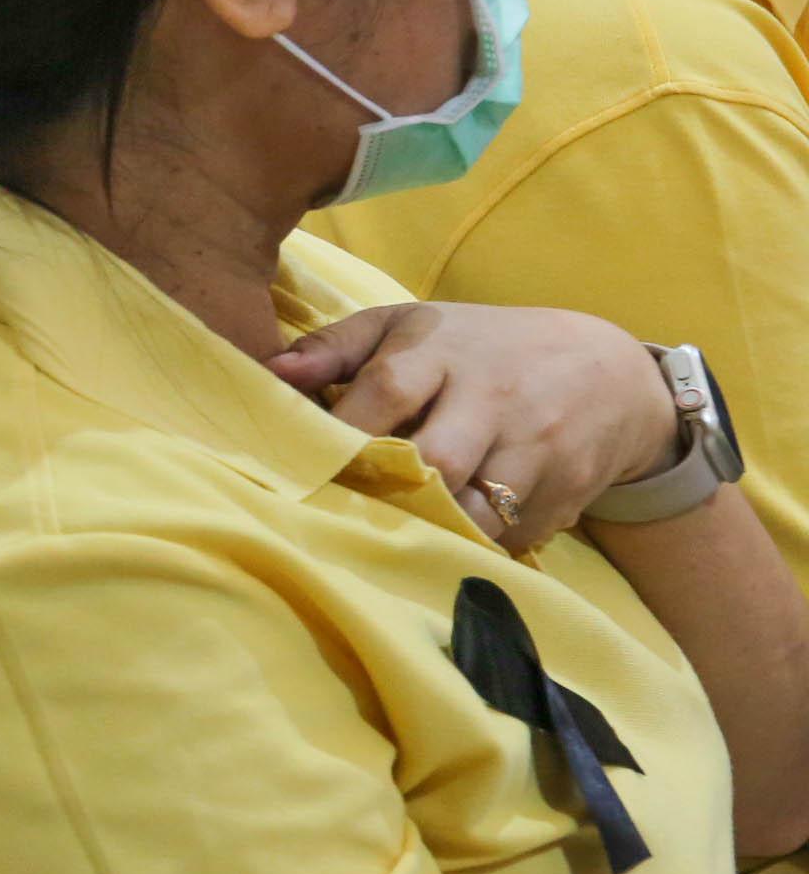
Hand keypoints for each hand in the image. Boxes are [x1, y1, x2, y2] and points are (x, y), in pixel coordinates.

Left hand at [269, 302, 679, 548]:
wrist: (605, 369)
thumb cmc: (477, 347)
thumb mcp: (409, 326)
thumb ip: (335, 347)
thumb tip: (268, 371)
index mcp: (443, 350)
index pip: (387, 389)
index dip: (345, 432)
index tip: (307, 465)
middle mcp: (494, 395)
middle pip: (437, 459)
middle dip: (391, 493)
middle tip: (346, 515)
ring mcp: (537, 446)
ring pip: (477, 510)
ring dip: (433, 530)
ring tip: (392, 538)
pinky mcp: (567, 489)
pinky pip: (512, 535)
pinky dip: (476, 547)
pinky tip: (448, 544)